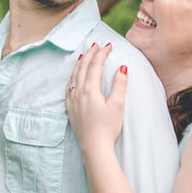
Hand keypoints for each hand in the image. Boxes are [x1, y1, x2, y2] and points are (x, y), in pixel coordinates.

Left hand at [65, 43, 127, 157]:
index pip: (96, 65)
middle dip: (90, 55)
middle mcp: (79, 92)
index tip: (108, 45)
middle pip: (83, 68)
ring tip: (84, 56)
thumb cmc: (108, 127)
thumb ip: (120, 85)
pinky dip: (72, 77)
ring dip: (80, 64)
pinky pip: (69, 87)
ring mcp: (72, 100)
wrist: (94, 146)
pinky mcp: (70, 108)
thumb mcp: (118, 105)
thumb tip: (122, 67)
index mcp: (91, 90)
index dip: (102, 54)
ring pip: (74, 76)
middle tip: (96, 45)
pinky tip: (74, 77)